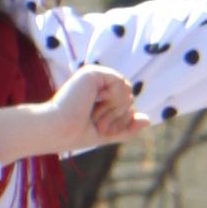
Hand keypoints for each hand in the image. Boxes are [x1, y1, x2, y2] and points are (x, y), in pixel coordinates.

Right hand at [0, 68, 141, 161]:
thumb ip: (127, 127)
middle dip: (118, 115)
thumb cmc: (76, 134)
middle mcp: (95, 83)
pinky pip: (120, 83)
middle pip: (129, 97)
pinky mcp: (92, 73)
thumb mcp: (107, 134)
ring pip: (127, 90)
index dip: (121, 120)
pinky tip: (96, 103)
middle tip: (97, 122)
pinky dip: (113, 99)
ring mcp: (93, 76)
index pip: (126, 104)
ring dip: (115, 109)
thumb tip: (148, 119)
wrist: (58, 130)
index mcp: (96, 95)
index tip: (100, 129)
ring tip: (95, 115)